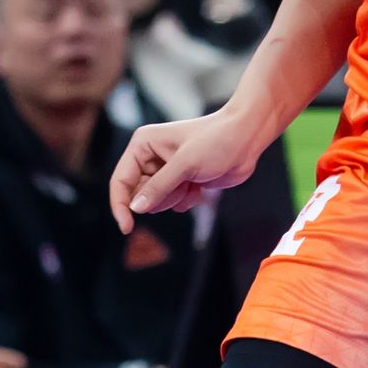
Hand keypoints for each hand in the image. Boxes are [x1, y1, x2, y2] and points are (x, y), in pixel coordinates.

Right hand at [114, 107, 267, 224]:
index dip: (120, 205)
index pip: (120, 180)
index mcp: (142, 145)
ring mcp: (166, 171)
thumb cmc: (216, 141)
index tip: (127, 227)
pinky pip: (173, 204)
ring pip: (157, 203)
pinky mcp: (181, 182)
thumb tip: (135, 208)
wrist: (246, 139)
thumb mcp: (185, 164)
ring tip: (193, 180)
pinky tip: (200, 185)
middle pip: (139, 196)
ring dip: (176, 198)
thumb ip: (158, 187)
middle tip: (182, 183)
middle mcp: (150, 158)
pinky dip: (187, 200)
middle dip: (161, 197)